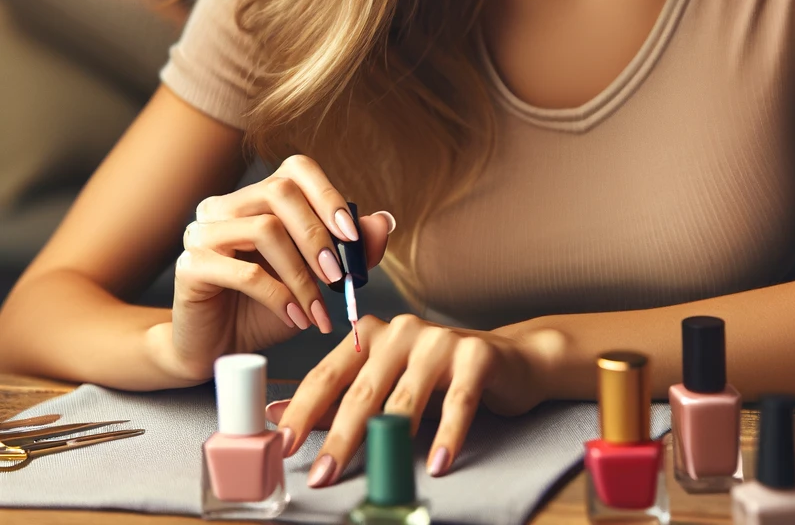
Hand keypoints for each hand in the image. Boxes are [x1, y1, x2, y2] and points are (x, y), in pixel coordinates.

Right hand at [146, 154, 394, 383]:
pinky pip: (242, 271)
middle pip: (280, 192)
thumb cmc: (268, 309)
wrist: (219, 351)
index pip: (296, 169)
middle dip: (318, 236)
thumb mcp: (318, 279)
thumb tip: (385, 221)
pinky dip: (279, 296)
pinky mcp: (189, 267)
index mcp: (256, 197)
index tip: (352, 236)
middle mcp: (225, 205)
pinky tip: (296, 317)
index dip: (328, 195)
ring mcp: (201, 231)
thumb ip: (351, 251)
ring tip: (318, 309)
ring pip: (264, 230)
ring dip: (301, 275)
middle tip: (339, 277)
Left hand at [269, 313, 560, 486]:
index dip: (304, 409)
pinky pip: (459, 401)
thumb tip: (274, 415)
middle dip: (340, 436)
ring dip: (391, 440)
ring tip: (378, 473)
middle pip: (363, 389)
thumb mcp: (385, 383)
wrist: (508, 359)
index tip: (282, 444)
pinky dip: (448, 435)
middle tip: (323, 475)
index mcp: (372, 335)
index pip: (328, 373)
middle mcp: (402, 330)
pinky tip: (439, 463)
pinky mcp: (476, 355)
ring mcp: (440, 340)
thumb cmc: (437, 376)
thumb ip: (336, 399)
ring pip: (406, 397)